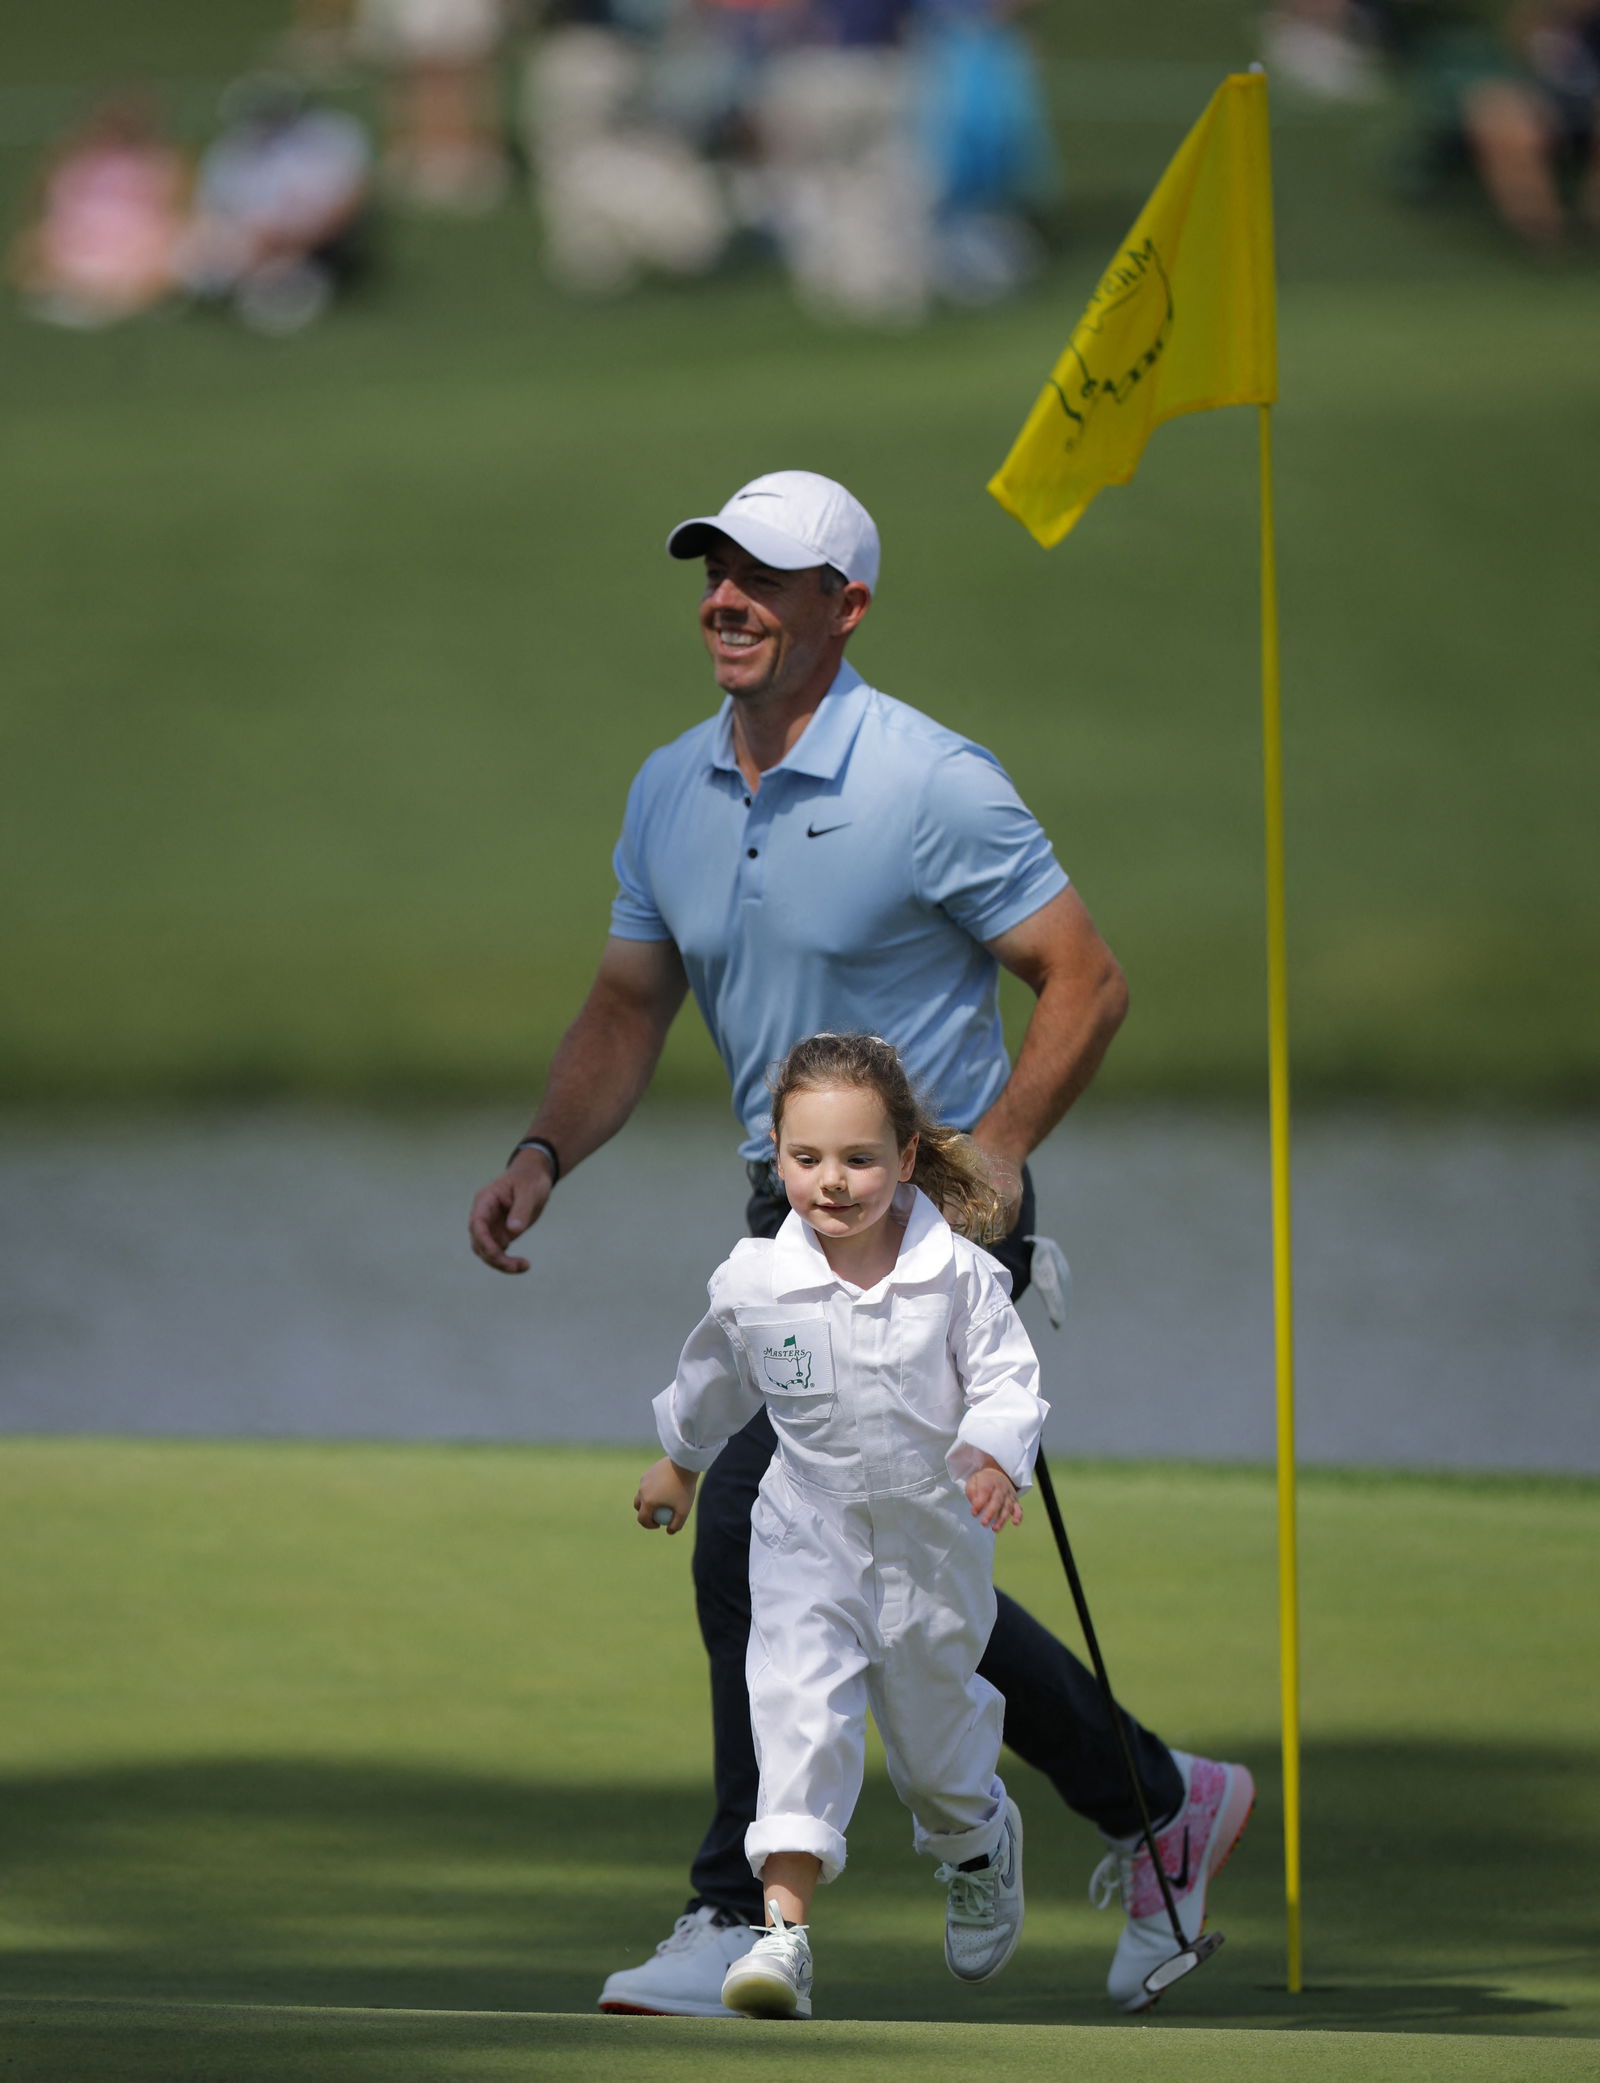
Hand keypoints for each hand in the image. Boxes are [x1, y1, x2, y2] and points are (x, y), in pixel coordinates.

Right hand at [468, 1150, 555, 1273]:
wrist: (534, 1177)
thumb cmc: (530, 1179)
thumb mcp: (529, 1191)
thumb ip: (521, 1210)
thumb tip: (513, 1231)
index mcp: (485, 1200)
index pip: (476, 1223)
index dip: (483, 1240)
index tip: (496, 1253)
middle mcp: (484, 1215)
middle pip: (479, 1242)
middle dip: (494, 1257)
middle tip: (518, 1266)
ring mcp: (491, 1226)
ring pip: (486, 1251)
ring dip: (501, 1263)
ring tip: (524, 1266)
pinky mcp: (500, 1234)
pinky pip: (498, 1253)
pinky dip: (508, 1262)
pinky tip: (523, 1265)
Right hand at [635, 1457, 697, 1534]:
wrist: (684, 1464)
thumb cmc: (684, 1488)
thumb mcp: (684, 1510)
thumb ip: (677, 1524)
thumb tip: (669, 1532)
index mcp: (647, 1502)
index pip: (642, 1519)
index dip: (649, 1525)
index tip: (659, 1525)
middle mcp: (642, 1491)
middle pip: (638, 1506)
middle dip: (645, 1512)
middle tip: (657, 1514)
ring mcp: (644, 1480)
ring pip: (642, 1493)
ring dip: (648, 1500)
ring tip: (662, 1500)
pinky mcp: (648, 1471)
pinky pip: (647, 1484)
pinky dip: (653, 1488)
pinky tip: (666, 1487)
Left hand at [965, 1462, 1021, 1530]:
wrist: (998, 1474)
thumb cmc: (982, 1481)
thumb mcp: (973, 1481)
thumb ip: (972, 1492)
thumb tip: (975, 1504)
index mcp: (989, 1481)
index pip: (985, 1491)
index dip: (980, 1502)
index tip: (974, 1513)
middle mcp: (1001, 1488)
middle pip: (997, 1500)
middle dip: (991, 1513)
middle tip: (984, 1523)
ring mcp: (1009, 1495)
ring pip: (1007, 1507)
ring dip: (1002, 1519)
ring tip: (994, 1529)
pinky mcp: (1015, 1501)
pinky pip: (1018, 1508)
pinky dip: (1018, 1516)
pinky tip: (1015, 1523)